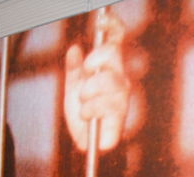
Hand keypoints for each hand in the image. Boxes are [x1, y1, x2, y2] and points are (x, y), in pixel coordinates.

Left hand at [64, 12, 131, 151]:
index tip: (102, 19)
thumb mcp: (72, 87)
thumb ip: (73, 68)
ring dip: (89, 95)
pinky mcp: (120, 117)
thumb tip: (74, 49)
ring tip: (82, 107)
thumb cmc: (81, 112)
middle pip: (112, 56)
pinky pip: (109, 108)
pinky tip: (87, 117)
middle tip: (82, 85)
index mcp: (109, 68)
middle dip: (93, 65)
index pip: (116, 40)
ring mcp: (121, 97)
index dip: (113, 25)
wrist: (82, 139)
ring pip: (110, 82)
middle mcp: (119, 79)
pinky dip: (93, 111)